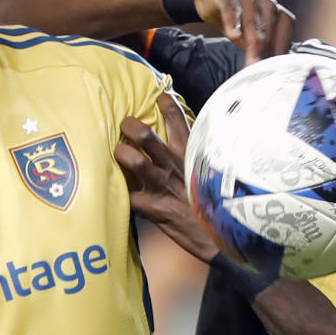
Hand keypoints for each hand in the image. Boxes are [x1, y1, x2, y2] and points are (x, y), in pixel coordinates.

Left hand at [115, 94, 218, 261]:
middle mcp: (174, 165)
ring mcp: (162, 186)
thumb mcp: (211, 174)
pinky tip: (113, 191)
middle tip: (125, 125)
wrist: (222, 237)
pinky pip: (129, 197)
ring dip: (122, 155)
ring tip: (118, 153)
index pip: (179, 120)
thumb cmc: (216, 204)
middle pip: (146, 136)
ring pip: (135, 161)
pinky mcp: (154, 208)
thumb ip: (197, 157)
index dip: (167, 104)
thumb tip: (189, 144)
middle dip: (130, 126)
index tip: (159, 97)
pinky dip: (120, 193)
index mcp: (191, 154)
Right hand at [194, 0, 294, 63]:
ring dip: (253, 41)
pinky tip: (233, 35)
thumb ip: (265, 51)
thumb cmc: (239, 20)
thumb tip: (274, 77)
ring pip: (252, 19)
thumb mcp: (253, 36)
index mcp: (277, 12)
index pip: (285, 30)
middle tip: (264, 72)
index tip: (278, 71)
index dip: (281, 50)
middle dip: (267, 51)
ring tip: (252, 60)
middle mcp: (265, 2)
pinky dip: (232, 21)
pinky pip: (230, 7)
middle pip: (269, 28)